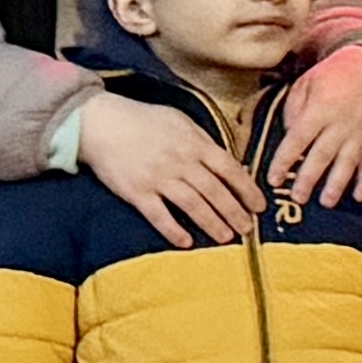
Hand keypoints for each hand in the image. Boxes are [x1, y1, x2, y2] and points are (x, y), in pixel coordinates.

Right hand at [76, 88, 263, 245]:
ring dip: (212, 223)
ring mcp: (159, 178)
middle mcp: (181, 162)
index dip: (247, 189)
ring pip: (193, 205)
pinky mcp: (137, 193)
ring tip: (226, 238)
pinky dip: (174, 230)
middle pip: (215, 191)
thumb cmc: (143, 120)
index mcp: (195, 143)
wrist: (102, 124)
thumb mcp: (181, 121)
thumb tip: (227, 161)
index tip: (259, 205)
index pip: (229, 169)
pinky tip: (187, 242)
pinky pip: (159, 216)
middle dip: (234, 212)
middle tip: (248, 229)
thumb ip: (204, 141)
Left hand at [271, 42, 361, 208]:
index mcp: (321, 107)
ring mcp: (360, 131)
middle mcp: (342, 122)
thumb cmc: (331, 76)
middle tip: (298, 198)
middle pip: (323, 154)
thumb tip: (289, 137)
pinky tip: (359, 197)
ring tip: (326, 202)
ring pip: (348, 161)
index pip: (299, 138)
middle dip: (309, 178)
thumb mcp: (305, 84)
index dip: (285, 160)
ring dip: (337, 184)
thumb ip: (294, 111)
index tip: (273, 178)